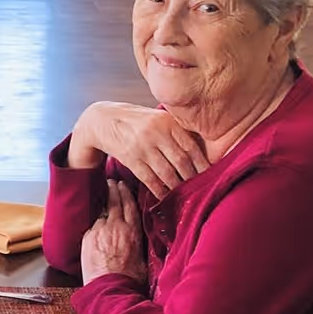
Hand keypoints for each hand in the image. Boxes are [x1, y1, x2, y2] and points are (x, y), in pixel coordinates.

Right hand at [73, 102, 207, 199]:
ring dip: (177, 186)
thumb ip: (175, 130)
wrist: (102, 119)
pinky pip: (149, 179)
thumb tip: (199, 152)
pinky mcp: (130, 158)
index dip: (202, 163)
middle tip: (200, 188)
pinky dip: (159, 190)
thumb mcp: (156, 117)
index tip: (210, 175)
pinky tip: (165, 196)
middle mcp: (156, 133)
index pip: (191, 146)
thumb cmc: (135, 120)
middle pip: (181, 161)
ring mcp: (142, 146)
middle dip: (192, 178)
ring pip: (166, 172)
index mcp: (167, 121)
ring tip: (184, 194)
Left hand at [80, 181, 147, 286]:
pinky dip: (95, 222)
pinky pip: (92, 226)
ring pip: (102, 213)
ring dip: (103, 206)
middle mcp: (116, 226)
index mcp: (132, 231)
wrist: (109, 288)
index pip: (130, 205)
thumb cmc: (129, 279)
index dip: (126, 192)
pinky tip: (96, 222)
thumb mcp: (143, 259)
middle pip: (114, 202)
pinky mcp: (88, 237)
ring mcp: (100, 231)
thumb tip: (142, 243)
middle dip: (113, 189)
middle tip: (112, 181)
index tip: (123, 184)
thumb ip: (140, 244)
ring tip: (103, 198)